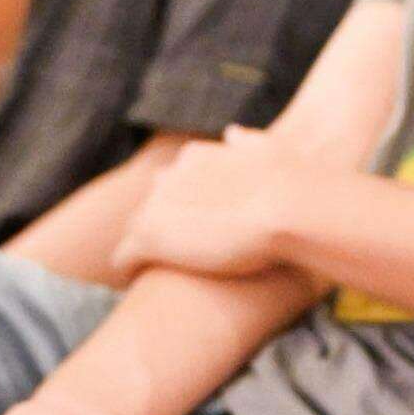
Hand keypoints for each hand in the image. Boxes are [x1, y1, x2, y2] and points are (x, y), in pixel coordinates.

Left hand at [110, 127, 311, 280]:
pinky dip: (128, 268)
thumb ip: (248, 142)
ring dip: (143, 249)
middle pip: (151, 205)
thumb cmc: (290, 184)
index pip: (174, 182)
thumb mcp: (269, 150)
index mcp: (195, 157)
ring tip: (152, 272)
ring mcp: (155, 207)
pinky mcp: (147, 239)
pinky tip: (138, 281)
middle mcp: (169, 177)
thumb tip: (232, 133)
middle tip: (180, 254)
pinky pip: (124, 257)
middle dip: (162, 226)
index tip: (195, 227)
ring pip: (134, 230)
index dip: (183, 207)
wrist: (287, 207)